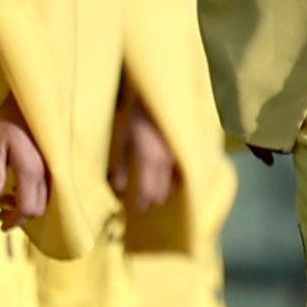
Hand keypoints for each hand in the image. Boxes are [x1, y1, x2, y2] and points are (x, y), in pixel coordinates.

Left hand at [0, 106, 51, 226]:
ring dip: (25, 205)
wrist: (32, 99)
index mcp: (30, 171)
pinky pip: (46, 188)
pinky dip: (32, 194)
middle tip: (0, 212)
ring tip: (6, 198)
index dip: (13, 220)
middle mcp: (45, 173)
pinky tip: (18, 184)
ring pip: (44, 200)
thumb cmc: (9, 120)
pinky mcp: (52, 162)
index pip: (26, 208)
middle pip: (38, 208)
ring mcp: (51, 168)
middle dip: (19, 216)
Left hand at [110, 95, 176, 210]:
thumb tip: (119, 189)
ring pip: (174, 187)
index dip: (140, 205)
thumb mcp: (123, 139)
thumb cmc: (138, 116)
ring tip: (151, 190)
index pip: (147, 193)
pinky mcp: (187, 153)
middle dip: (150, 201)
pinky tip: (164, 179)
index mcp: (150, 159)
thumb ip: (121, 166)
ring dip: (162, 192)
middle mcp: (168, 162)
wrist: (162, 97)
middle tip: (140, 202)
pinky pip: (182, 176)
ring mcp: (180, 157)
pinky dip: (173, 182)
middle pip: (161, 194)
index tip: (134, 209)